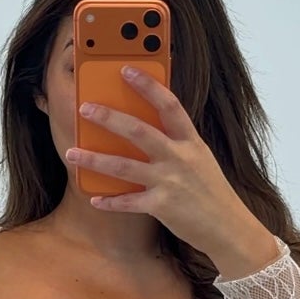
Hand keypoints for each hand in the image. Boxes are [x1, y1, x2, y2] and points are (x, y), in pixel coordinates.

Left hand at [66, 67, 258, 260]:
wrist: (228, 228)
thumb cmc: (211, 191)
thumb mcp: (200, 159)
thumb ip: (177, 143)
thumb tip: (145, 127)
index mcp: (191, 142)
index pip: (169, 105)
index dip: (148, 86)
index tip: (127, 70)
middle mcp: (180, 158)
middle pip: (139, 131)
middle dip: (109, 118)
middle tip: (85, 108)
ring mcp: (170, 182)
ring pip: (124, 166)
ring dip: (94, 159)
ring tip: (71, 152)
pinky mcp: (162, 207)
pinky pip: (128, 202)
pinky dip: (110, 201)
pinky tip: (94, 199)